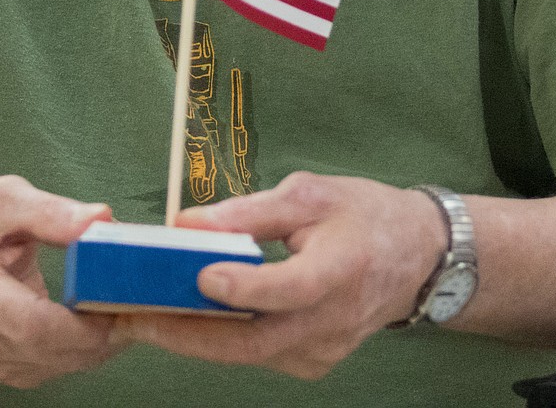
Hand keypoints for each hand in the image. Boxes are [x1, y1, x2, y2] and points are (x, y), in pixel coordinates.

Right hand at [0, 175, 124, 388]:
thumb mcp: (7, 200)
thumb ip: (50, 210)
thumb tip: (100, 219)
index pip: (30, 323)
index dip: (79, 322)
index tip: (115, 301)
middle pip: (47, 349)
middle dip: (97, 333)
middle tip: (133, 304)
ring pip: (57, 364)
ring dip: (97, 344)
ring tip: (121, 307)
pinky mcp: (6, 372)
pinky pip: (55, 368)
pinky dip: (84, 349)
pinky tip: (98, 322)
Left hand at [118, 172, 446, 378]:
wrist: (416, 257)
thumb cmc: (362, 214)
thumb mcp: (309, 194)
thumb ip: (247, 211)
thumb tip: (186, 223)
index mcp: (341, 269)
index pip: (290, 288)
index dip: (245, 286)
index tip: (199, 274)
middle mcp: (334, 321)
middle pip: (257, 340)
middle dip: (192, 333)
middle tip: (139, 316)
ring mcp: (324, 350)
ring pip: (251, 353)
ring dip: (198, 339)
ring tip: (147, 317)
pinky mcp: (313, 362)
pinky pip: (259, 355)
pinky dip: (222, 340)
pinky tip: (190, 320)